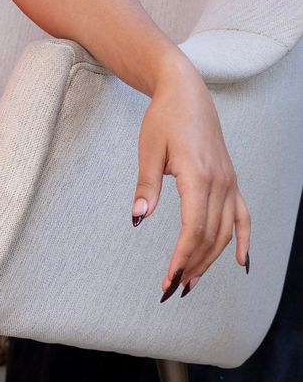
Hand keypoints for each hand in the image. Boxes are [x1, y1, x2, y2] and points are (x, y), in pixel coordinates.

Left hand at [133, 54, 251, 298]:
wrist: (186, 93)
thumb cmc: (163, 119)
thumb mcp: (148, 150)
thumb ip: (146, 186)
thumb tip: (139, 217)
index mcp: (198, 176)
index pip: (193, 229)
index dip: (181, 258)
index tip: (168, 280)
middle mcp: (220, 182)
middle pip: (210, 236)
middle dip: (192, 266)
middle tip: (172, 289)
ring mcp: (229, 182)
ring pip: (225, 232)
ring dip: (210, 260)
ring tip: (191, 282)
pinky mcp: (231, 180)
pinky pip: (243, 217)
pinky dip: (244, 241)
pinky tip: (242, 263)